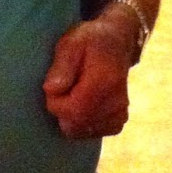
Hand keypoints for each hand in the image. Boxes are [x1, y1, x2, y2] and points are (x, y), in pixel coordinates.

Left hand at [42, 19, 134, 138]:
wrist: (117, 42)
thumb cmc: (90, 40)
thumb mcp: (71, 43)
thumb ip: (62, 66)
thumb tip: (51, 90)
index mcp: (105, 81)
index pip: (73, 110)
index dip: (56, 104)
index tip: (53, 87)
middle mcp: (116, 102)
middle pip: (76, 124)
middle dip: (62, 111)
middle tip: (63, 88)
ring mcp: (120, 113)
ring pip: (82, 131)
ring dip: (71, 117)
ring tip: (74, 93)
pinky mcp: (119, 120)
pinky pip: (93, 132)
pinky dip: (83, 122)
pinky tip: (83, 104)